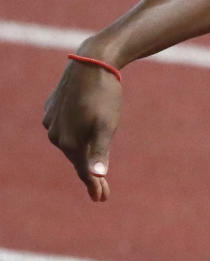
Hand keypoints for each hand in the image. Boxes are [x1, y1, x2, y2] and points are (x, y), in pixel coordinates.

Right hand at [43, 59, 122, 201]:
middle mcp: (55, 134)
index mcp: (68, 141)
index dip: (94, 185)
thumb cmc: (104, 95)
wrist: (93, 61)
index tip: (103, 199)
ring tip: (93, 166)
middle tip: (102, 190)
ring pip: (71, 141)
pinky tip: (80, 137)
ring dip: (82, 153)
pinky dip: (76, 134)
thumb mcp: (106, 125)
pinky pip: (67, 126)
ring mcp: (52, 119)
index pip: (84, 170)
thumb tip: (97, 174)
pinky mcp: (54, 106)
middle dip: (90, 173)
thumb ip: (100, 151)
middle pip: (76, 157)